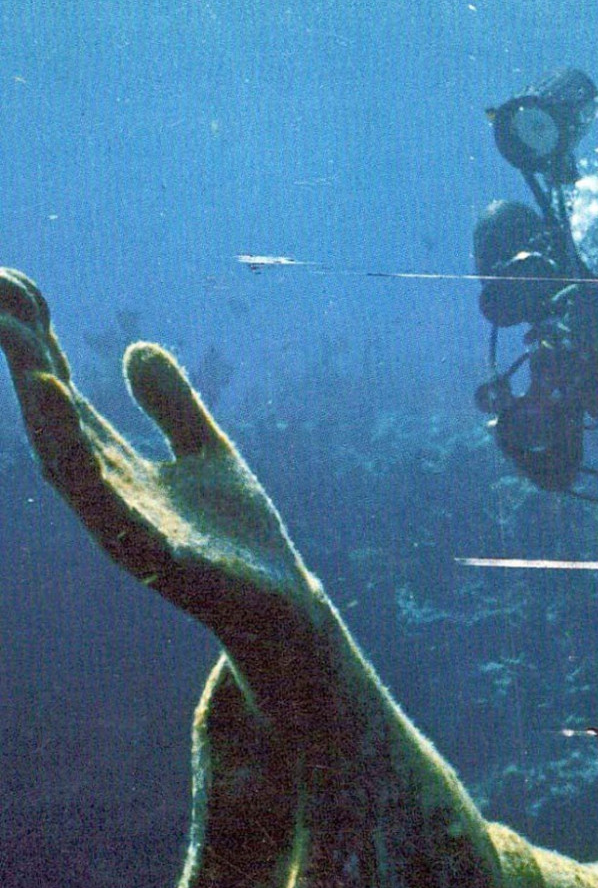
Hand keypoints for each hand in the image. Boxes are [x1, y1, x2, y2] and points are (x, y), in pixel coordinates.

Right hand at [0, 269, 312, 632]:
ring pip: (70, 464)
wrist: (282, 603)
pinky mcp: (160, 560)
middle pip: (54, 419)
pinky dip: (85, 470)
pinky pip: (112, 513)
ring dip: (45, 411)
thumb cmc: (238, 535)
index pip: (64, 396)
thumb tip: (137, 347)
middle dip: (23, 360)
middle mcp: (107, 493)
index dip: (36, 343)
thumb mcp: (209, 451)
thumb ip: (173, 404)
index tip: (13, 284)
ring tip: (26, 352)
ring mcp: (127, 527)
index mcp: (117, 466)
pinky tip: (69, 424)